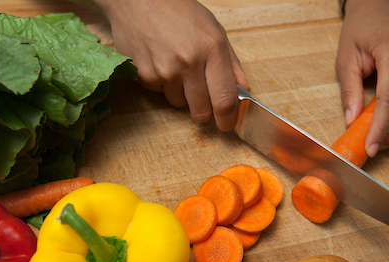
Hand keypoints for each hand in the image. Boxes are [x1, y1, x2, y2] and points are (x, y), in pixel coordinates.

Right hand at [92, 0, 248, 131]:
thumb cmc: (179, 11)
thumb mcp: (214, 29)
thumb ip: (231, 63)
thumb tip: (243, 91)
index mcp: (212, 48)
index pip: (224, 99)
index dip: (227, 119)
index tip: (227, 124)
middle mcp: (189, 62)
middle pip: (202, 111)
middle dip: (204, 112)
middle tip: (202, 100)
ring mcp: (165, 70)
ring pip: (179, 103)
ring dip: (181, 93)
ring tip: (176, 65)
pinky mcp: (145, 76)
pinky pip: (160, 93)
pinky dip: (162, 83)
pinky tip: (160, 60)